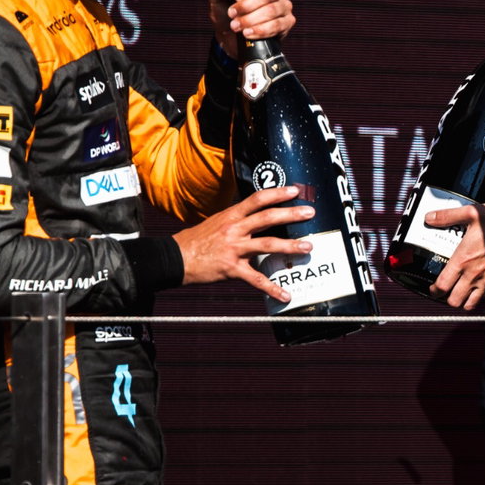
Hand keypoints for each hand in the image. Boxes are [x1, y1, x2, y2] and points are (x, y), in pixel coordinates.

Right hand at [174, 186, 314, 301]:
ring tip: (308, 247)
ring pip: (267, 244)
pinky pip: (256, 279)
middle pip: (267, 218)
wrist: (175, 259)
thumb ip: (238, 219)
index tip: (294, 190)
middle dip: (290, 214)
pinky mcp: (231, 269)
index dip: (276, 193)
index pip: (257, 199)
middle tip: (310, 212)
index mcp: (231, 215)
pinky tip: (286, 294)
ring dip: (290, 246)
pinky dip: (272, 288)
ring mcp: (234, 249)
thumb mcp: (217, 222)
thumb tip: (258, 216)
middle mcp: (234, 229)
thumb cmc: (197, 241)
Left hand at [207, 0, 296, 58]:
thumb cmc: (225, 11)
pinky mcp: (287, 23)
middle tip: (232, 15)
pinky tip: (248, 33)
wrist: (229, 36)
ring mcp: (284, 6)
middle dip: (246, 7)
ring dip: (251, 20)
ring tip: (236, 26)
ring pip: (272, 11)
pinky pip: (278, 26)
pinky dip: (261, 30)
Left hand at [424, 203, 484, 309]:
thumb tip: (430, 218)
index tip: (433, 287)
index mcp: (463, 260)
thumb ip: (448, 216)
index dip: (434, 289)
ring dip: (463, 300)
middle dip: (447, 297)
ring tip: (461, 293)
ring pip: (470, 304)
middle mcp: (473, 274)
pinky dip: (480, 297)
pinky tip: (478, 288)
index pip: (442, 285)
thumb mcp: (472, 213)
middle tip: (446, 290)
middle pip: (453, 300)